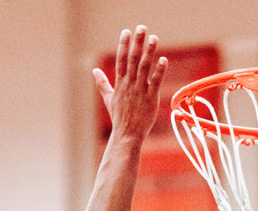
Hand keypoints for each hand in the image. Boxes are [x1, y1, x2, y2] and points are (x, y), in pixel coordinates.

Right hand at [93, 27, 167, 142]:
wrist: (127, 135)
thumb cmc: (119, 118)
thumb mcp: (109, 99)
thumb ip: (102, 83)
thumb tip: (94, 71)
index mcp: (120, 83)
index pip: (121, 60)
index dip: (123, 45)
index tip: (126, 32)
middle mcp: (129, 84)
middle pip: (133, 59)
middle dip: (137, 43)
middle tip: (141, 28)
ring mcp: (140, 91)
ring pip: (144, 67)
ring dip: (149, 52)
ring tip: (154, 38)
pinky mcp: (150, 98)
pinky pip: (155, 82)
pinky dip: (159, 70)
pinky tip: (163, 59)